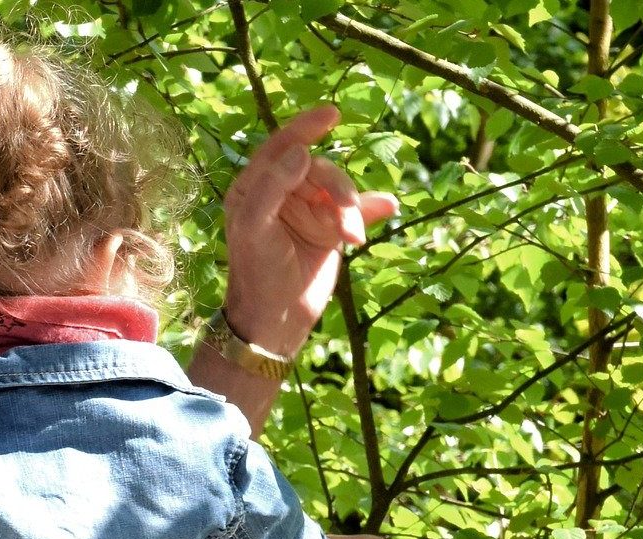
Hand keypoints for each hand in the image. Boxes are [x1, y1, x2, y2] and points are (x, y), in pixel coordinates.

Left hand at [222, 106, 398, 357]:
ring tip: (353, 238)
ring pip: (340, 190)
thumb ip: (271, 186)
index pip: (282, 147)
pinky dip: (370, 209)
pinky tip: (389, 207)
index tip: (332, 114)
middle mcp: (282, 193)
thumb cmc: (256, 272)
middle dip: (337, 191)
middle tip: (345, 226)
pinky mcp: (329, 231)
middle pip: (320, 169)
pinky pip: (355, 210)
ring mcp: (308, 210)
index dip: (305, 128)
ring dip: (351, 210)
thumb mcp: (254, 227)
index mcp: (256, 187)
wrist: (275, 319)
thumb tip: (300, 151)